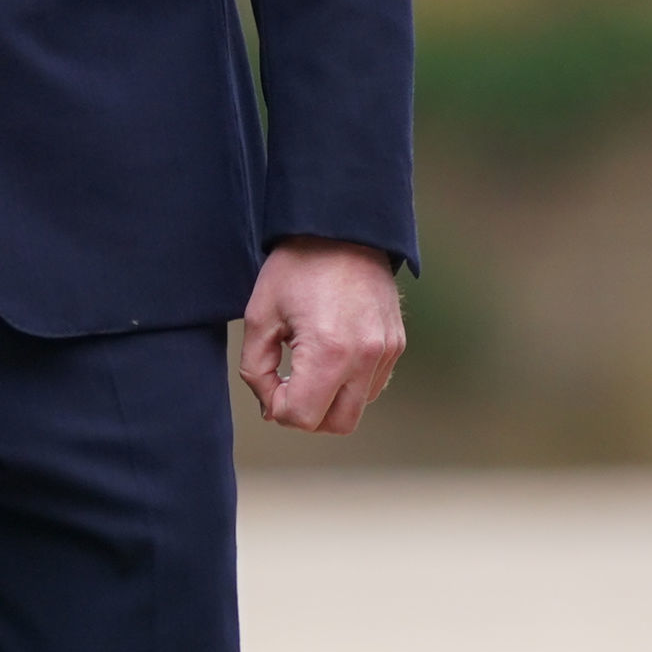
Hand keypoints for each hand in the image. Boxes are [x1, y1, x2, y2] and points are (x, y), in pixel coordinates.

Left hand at [240, 240, 405, 436]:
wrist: (343, 227)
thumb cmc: (298, 265)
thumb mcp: (259, 315)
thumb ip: (256, 370)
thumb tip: (271, 407)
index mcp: (328, 351)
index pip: (302, 417)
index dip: (277, 408)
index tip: (270, 381)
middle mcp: (365, 356)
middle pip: (337, 424)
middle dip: (307, 414)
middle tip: (289, 384)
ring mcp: (385, 350)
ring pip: (358, 407)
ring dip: (331, 400)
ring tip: (311, 366)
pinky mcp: (395, 343)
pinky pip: (373, 384)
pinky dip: (350, 383)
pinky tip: (332, 355)